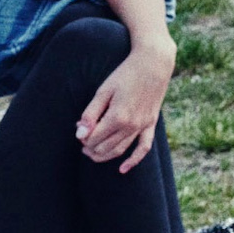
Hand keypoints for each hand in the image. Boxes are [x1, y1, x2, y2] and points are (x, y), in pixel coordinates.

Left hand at [76, 40, 172, 171]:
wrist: (154, 63)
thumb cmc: (125, 74)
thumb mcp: (103, 91)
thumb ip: (90, 114)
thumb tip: (79, 134)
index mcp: (117, 116)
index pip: (93, 139)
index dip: (83, 139)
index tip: (79, 131)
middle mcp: (131, 125)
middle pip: (105, 147)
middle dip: (90, 149)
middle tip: (83, 143)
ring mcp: (143, 126)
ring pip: (120, 150)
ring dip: (104, 156)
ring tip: (92, 153)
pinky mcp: (151, 124)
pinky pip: (144, 147)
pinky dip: (133, 160)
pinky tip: (122, 169)